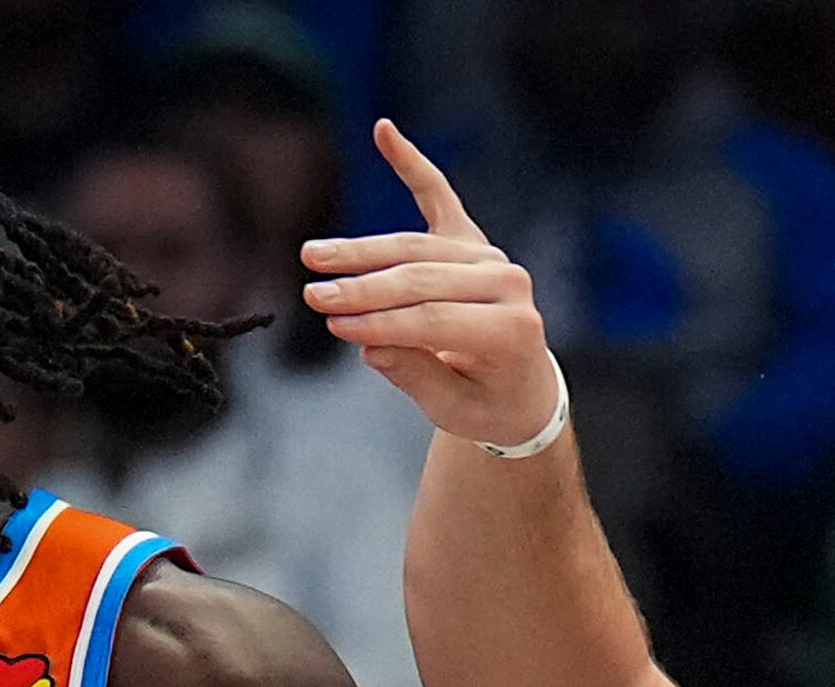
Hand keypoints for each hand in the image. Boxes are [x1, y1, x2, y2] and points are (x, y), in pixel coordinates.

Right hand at [302, 120, 561, 449]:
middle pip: (422, 278)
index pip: (434, 320)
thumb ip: (417, 375)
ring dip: (361, 250)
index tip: (336, 326)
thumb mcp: (455, 408)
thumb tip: (370, 344)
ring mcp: (492, 258)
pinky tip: (383, 131)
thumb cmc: (486, 403)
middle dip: (362, 287)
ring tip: (313, 256)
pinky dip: (411, 164)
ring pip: (416, 247)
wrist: (522, 387)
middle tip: (313, 295)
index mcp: (513, 331)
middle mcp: (509, 286)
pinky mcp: (472, 241)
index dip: (382, 322)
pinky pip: (438, 197)